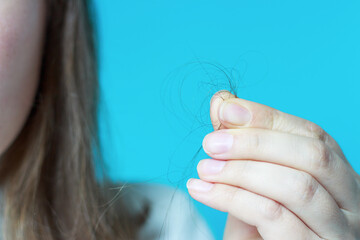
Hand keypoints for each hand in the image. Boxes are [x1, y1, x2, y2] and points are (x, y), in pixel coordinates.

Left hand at [186, 90, 359, 239]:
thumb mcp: (249, 182)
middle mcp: (351, 203)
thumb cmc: (256, 226)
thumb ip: (240, 144)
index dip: (267, 118)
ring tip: (205, 169)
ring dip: (241, 171)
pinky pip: (275, 216)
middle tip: (211, 143)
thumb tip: (222, 101)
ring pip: (297, 186)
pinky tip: (203, 191)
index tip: (225, 109)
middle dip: (255, 142)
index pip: (312, 135)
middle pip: (312, 156)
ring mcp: (338, 232)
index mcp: (338, 178)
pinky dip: (232, 198)